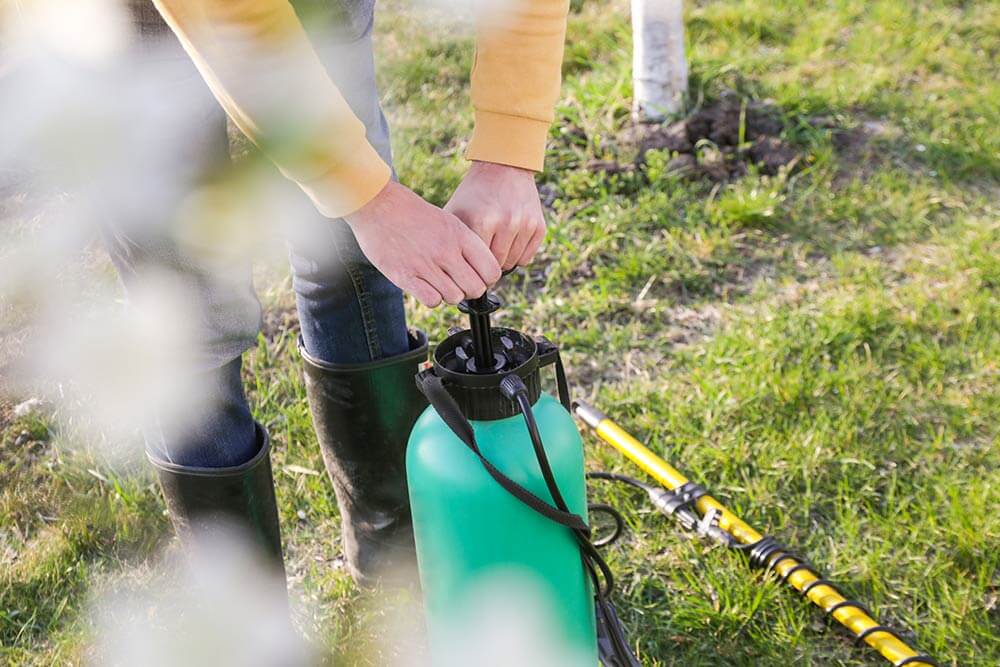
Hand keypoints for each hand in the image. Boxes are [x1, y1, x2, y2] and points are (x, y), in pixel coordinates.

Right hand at [345, 181, 501, 307]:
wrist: (378, 205)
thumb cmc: (413, 214)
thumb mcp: (448, 221)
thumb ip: (465, 244)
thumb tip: (481, 271)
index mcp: (460, 235)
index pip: (491, 271)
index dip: (487, 279)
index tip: (477, 277)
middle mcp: (446, 250)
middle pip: (475, 289)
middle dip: (469, 291)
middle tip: (458, 283)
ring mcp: (425, 264)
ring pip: (454, 297)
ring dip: (448, 294)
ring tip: (438, 282)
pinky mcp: (404, 275)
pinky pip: (432, 301)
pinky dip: (431, 298)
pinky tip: (424, 286)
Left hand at [445, 161, 545, 270]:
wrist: (504, 167)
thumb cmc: (474, 194)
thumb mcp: (455, 211)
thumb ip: (450, 238)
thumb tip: (445, 268)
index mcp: (482, 221)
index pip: (476, 263)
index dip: (471, 266)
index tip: (468, 265)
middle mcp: (506, 223)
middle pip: (496, 266)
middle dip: (487, 265)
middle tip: (481, 259)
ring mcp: (525, 224)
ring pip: (513, 263)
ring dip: (503, 261)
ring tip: (494, 248)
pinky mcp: (539, 226)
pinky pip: (527, 258)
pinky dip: (518, 256)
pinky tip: (509, 244)